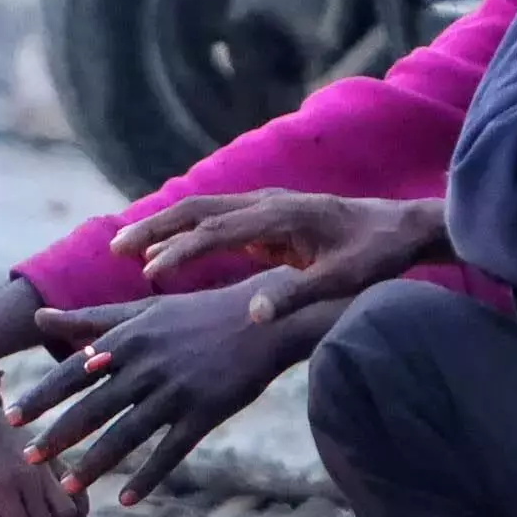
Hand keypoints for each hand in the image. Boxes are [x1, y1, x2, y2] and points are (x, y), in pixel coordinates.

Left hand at [8, 284, 331, 507]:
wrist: (262, 319)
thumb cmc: (196, 314)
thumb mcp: (142, 309)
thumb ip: (89, 319)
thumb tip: (40, 317)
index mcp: (129, 339)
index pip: (73, 372)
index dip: (42, 396)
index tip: (11, 416)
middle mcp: (146, 367)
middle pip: (93, 408)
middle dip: (58, 435)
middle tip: (27, 458)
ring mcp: (175, 393)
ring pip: (126, 435)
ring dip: (95, 463)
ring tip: (68, 486)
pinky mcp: (204, 414)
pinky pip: (169, 452)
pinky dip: (147, 477)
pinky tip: (125, 498)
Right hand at [110, 192, 448, 322]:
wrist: (400, 227)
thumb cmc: (374, 257)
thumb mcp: (340, 282)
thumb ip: (296, 295)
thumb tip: (253, 314)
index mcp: (282, 216)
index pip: (219, 229)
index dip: (183, 250)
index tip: (153, 271)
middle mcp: (267, 202)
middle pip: (198, 209)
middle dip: (155, 228)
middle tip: (116, 249)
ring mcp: (265, 205)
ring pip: (201, 210)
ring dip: (163, 227)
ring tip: (124, 250)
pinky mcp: (265, 216)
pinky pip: (214, 220)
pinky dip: (183, 232)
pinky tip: (161, 254)